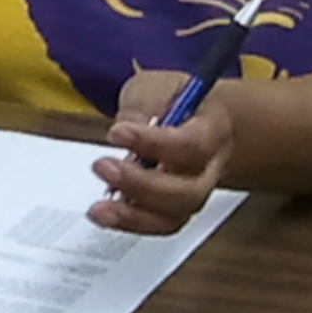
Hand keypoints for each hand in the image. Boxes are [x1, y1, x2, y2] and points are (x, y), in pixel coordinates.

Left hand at [89, 68, 234, 233]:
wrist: (199, 118)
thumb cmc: (175, 100)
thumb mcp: (158, 87)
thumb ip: (143, 106)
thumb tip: (124, 131)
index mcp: (212, 129)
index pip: (190, 144)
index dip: (153, 142)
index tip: (116, 133)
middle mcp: (210, 168)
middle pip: (187, 190)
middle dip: (141, 184)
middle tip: (102, 167)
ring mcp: (195, 193)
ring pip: (175, 215)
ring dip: (133, 214)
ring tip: (99, 208)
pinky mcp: (176, 208)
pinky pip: (160, 225)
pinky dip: (132, 223)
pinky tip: (105, 215)